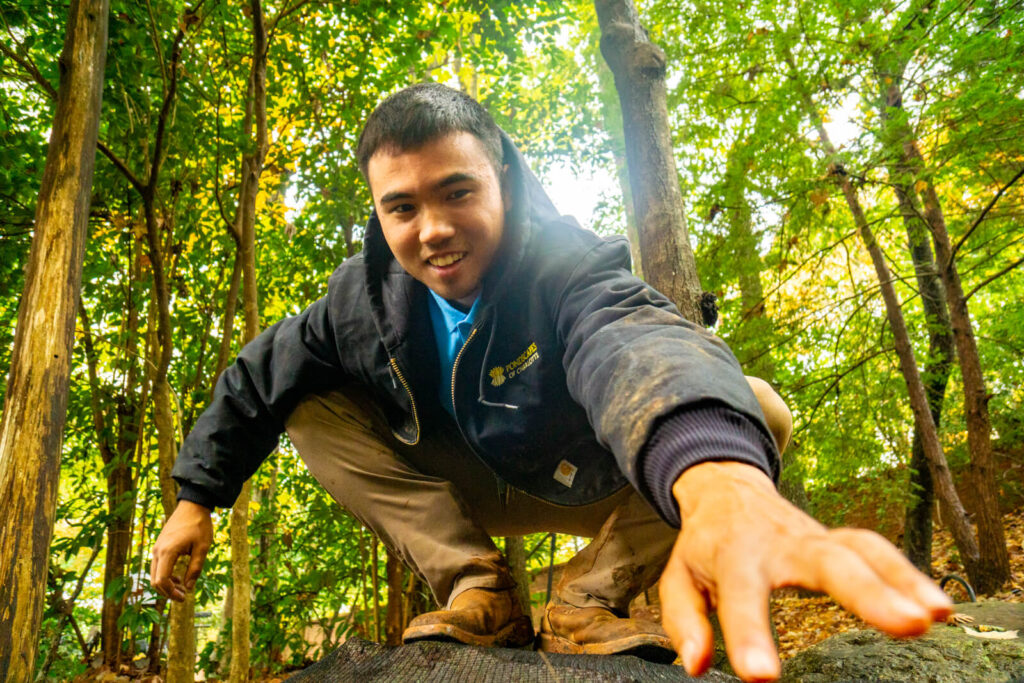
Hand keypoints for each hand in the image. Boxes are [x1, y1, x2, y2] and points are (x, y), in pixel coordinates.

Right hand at [150, 500, 213, 601]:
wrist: (193, 506)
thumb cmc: (199, 525)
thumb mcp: (202, 548)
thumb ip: (195, 569)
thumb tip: (188, 588)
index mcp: (167, 552)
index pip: (161, 581)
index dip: (171, 593)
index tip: (184, 598)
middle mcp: (157, 551)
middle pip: (155, 580)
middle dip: (168, 592)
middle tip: (183, 596)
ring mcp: (156, 548)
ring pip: (154, 574)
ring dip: (166, 584)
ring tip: (182, 587)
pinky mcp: (159, 545)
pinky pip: (157, 565)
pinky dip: (164, 574)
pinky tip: (177, 577)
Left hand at [659, 461, 951, 681]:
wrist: (725, 493)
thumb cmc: (705, 546)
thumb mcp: (679, 578)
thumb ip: (684, 621)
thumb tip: (696, 663)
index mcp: (734, 554)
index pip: (742, 596)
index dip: (752, 635)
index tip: (763, 677)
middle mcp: (781, 543)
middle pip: (826, 562)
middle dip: (865, 594)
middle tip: (905, 627)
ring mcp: (815, 538)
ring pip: (862, 550)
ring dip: (900, 580)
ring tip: (933, 617)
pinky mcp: (837, 540)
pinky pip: (876, 550)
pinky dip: (907, 574)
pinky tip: (938, 608)